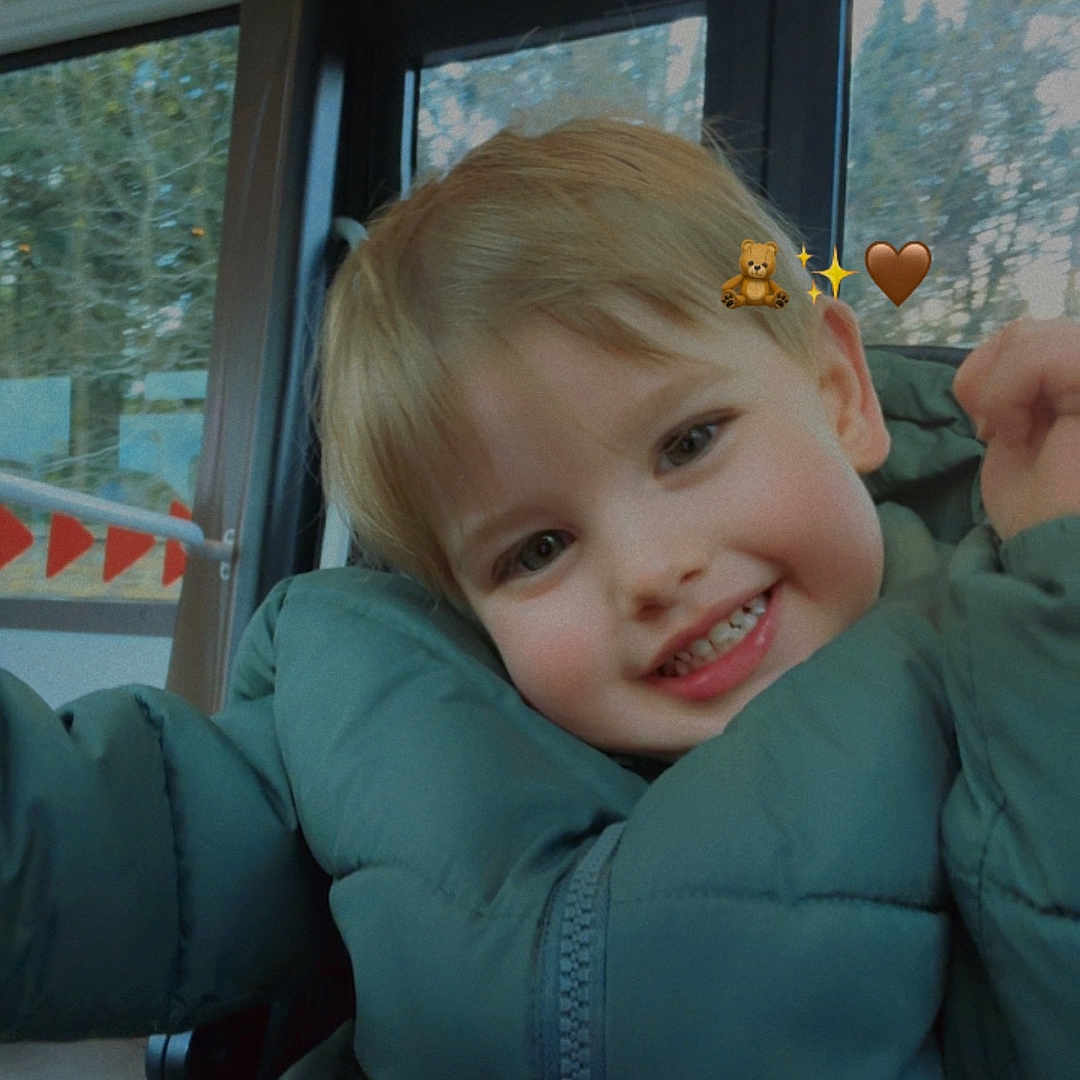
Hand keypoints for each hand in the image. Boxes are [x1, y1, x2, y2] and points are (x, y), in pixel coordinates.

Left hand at [952, 317, 1079, 539]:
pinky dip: (1008, 390)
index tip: (987, 423)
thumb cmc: (1041, 511)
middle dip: (988, 374)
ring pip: (1035, 332)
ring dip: (998, 387)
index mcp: (1075, 390)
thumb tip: (1014, 339)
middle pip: (1033, 328)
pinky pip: (1044, 354)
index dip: (992, 366)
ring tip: (1007, 433)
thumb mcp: (1021, 432)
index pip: (1036, 334)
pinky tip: (1013, 431)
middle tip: (989, 428)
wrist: (1056, 557)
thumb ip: (1024, 382)